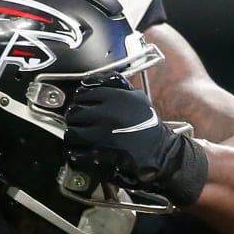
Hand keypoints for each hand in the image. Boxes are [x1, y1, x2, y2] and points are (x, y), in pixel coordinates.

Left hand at [64, 72, 206, 205]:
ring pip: (74, 132)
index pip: (84, 94)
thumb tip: (90, 80)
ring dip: (72, 135)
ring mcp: (105, 135)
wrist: (161, 151)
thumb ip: (115, 85)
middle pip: (76, 112)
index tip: (80, 104)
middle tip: (77, 121)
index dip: (80, 99)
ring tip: (77, 137)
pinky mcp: (104, 154)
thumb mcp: (137, 97)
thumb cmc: (147, 124)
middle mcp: (109, 114)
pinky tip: (77, 152)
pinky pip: (80, 152)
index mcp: (116, 97)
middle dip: (74, 117)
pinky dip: (76, 153)